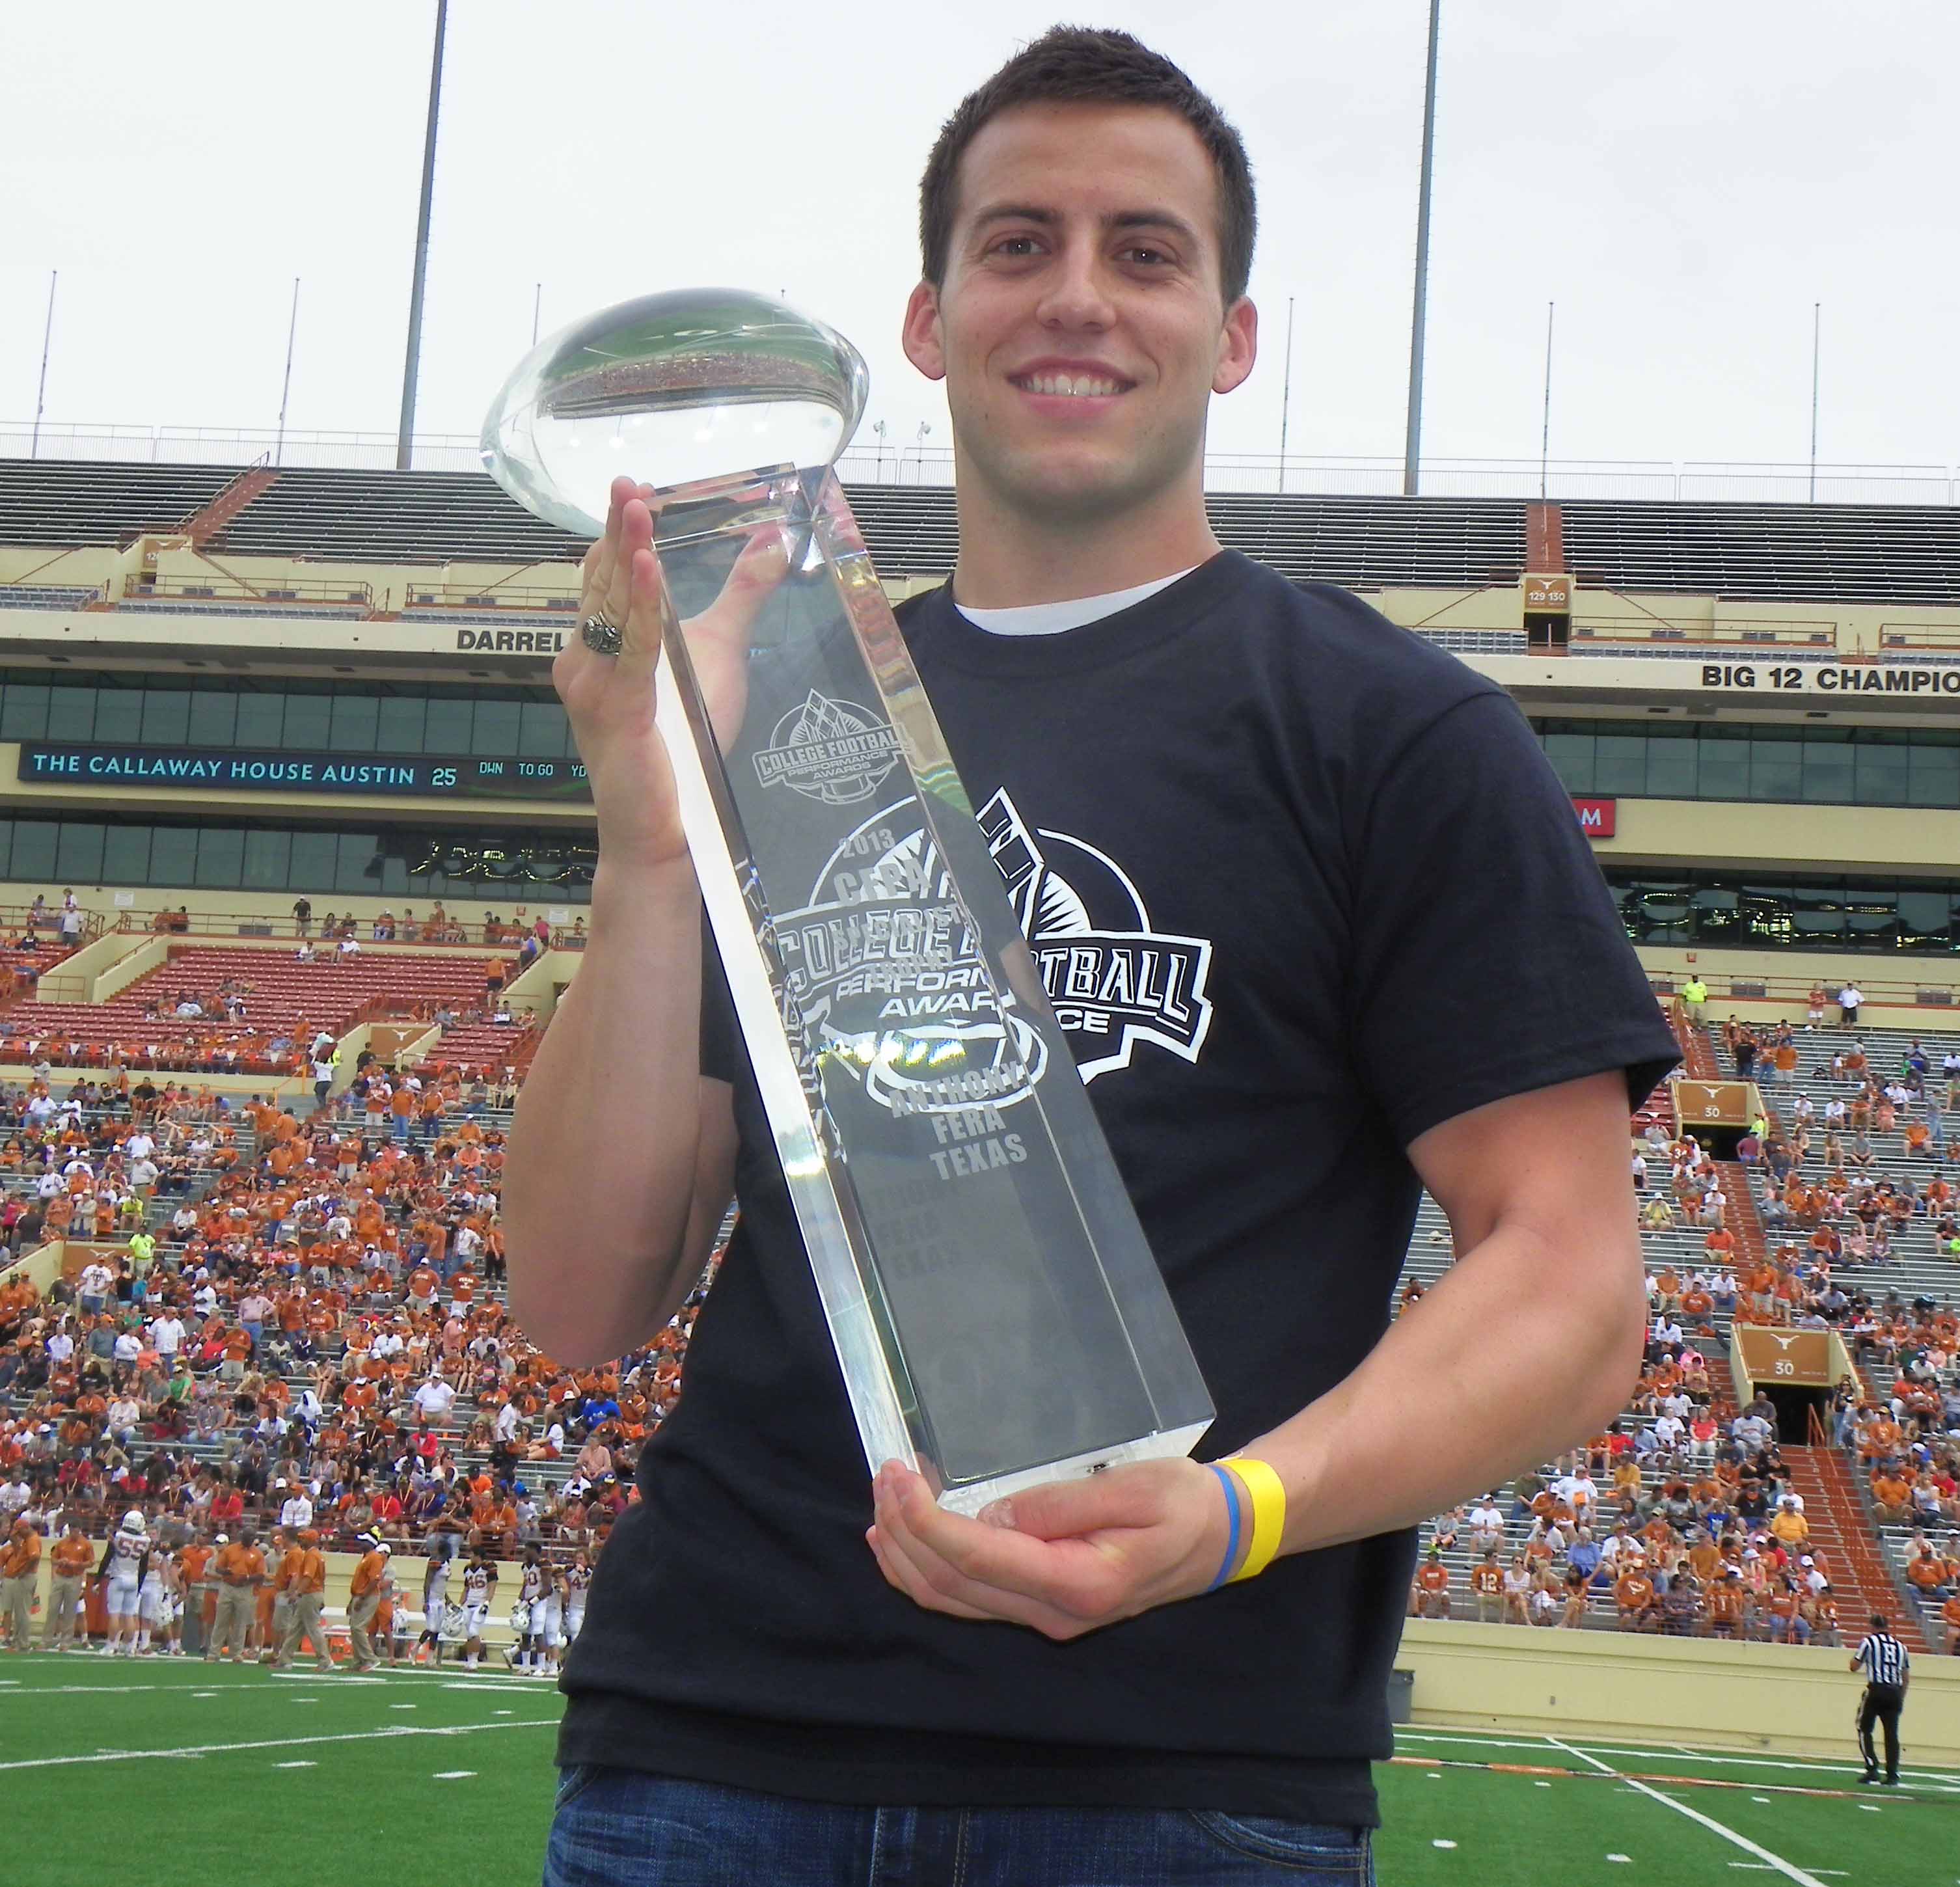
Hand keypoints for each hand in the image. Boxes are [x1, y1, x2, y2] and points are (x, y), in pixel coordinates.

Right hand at [556, 473, 790, 871]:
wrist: (667, 829)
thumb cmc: (686, 747)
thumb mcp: (719, 654)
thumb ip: (741, 596)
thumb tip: (772, 542)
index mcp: (600, 646)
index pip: (604, 576)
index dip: (617, 531)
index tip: (630, 488)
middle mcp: (585, 661)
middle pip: (600, 583)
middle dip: (616, 531)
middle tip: (626, 484)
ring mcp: (594, 686)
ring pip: (610, 609)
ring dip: (625, 556)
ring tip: (636, 510)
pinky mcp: (617, 709)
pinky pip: (631, 651)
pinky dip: (640, 608)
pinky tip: (648, 570)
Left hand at [865, 1456, 1241, 1640]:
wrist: (1221, 1538)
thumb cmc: (1183, 1503)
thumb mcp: (1131, 1487)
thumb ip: (1058, 1505)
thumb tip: (988, 1518)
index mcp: (1076, 1582)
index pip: (974, 1558)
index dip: (923, 1519)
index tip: (897, 1474)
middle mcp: (1052, 1613)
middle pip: (949, 1585)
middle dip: (904, 1531)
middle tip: (883, 1474)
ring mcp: (1045, 1617)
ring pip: (950, 1599)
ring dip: (906, 1553)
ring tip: (882, 1502)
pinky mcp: (1042, 1607)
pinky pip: (968, 1598)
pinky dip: (925, 1569)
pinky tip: (903, 1542)